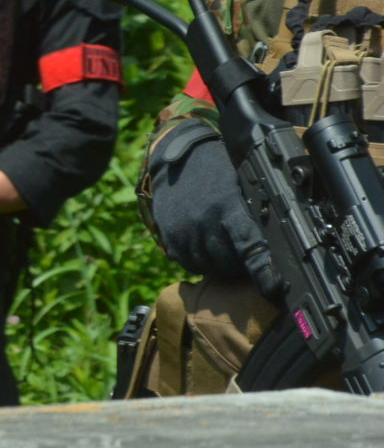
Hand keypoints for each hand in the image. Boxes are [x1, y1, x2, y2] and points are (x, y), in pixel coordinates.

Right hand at [151, 133, 278, 296]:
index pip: (249, 247)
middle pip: (230, 265)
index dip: (263, 272)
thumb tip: (279, 244)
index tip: (274, 288)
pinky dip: (202, 260)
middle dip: (242, 263)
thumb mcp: (241, 183)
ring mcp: (183, 234)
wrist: (175, 158)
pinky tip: (206, 243)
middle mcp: (202, 224)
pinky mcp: (169, 240)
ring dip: (222, 263)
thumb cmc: (216, 168)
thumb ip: (253, 213)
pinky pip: (191, 265)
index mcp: (225, 207)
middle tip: (248, 250)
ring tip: (226, 244)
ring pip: (211, 268)